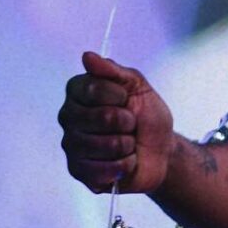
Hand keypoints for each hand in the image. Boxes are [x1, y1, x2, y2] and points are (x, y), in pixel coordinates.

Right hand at [58, 51, 173, 194]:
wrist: (160, 150)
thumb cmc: (146, 116)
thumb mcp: (138, 86)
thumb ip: (113, 70)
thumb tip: (87, 56)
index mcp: (78, 91)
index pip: (93, 88)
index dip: (120, 96)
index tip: (127, 99)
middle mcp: (68, 116)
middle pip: (101, 117)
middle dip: (127, 122)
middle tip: (130, 125)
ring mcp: (71, 145)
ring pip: (104, 145)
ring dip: (127, 145)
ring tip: (128, 144)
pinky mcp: (78, 171)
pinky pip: (103, 169)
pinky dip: (124, 166)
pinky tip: (125, 162)